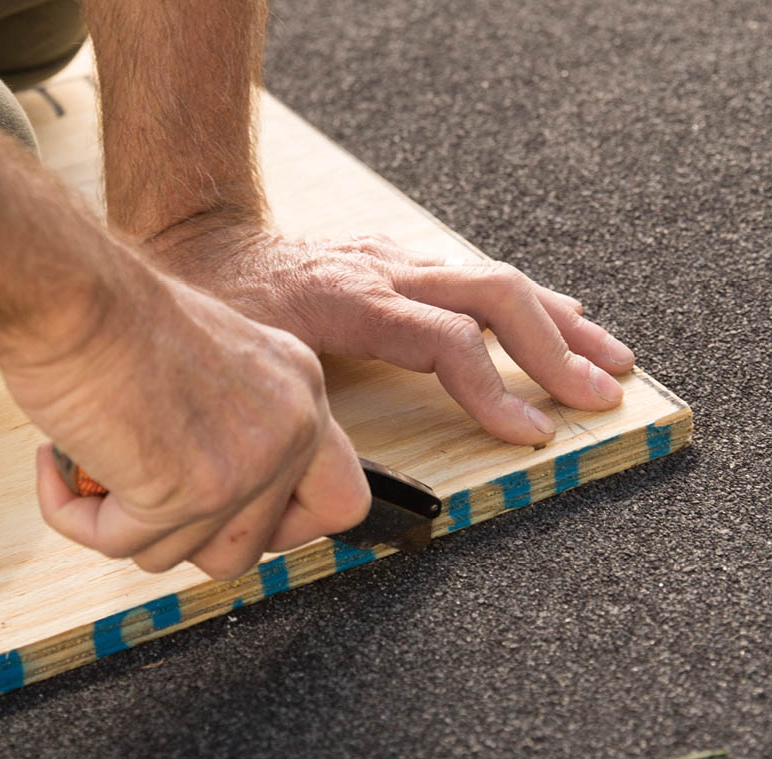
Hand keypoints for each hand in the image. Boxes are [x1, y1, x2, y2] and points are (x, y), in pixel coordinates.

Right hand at [2, 265, 369, 578]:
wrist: (74, 293)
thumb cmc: (122, 314)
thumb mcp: (218, 362)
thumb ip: (241, 426)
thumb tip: (223, 499)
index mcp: (303, 392)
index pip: (343, 500)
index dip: (291, 526)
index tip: (240, 516)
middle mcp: (290, 429)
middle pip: (256, 545)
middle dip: (194, 537)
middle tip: (151, 499)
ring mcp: (247, 464)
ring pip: (189, 555)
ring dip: (132, 525)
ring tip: (97, 466)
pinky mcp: (188, 492)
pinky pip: (123, 546)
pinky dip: (79, 517)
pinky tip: (60, 467)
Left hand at [151, 224, 634, 444]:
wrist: (206, 232)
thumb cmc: (219, 301)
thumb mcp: (248, 359)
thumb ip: (298, 414)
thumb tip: (342, 483)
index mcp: (351, 301)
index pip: (446, 342)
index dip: (494, 392)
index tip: (531, 436)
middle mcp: (386, 271)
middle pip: (493, 296)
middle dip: (556, 350)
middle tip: (603, 394)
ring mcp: (396, 258)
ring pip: (496, 280)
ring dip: (560, 322)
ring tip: (610, 356)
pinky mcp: (398, 258)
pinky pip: (475, 277)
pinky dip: (527, 303)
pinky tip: (559, 317)